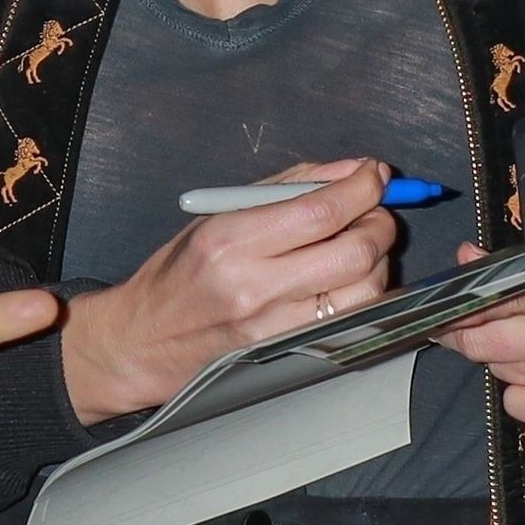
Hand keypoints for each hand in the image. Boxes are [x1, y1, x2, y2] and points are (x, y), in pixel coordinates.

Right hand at [62, 158, 394, 423]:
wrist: (143, 340)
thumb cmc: (180, 270)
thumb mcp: (220, 211)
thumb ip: (289, 185)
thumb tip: (350, 169)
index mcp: (231, 240)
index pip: (319, 211)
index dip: (361, 188)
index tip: (375, 174)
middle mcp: (253, 287)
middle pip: (352, 253)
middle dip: (380, 223)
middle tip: (376, 210)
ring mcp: (274, 329)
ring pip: (363, 293)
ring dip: (378, 261)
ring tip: (361, 244)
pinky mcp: (288, 355)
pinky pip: (351, 322)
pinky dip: (364, 294)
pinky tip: (349, 279)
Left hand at [437, 242, 524, 440]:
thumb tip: (466, 257)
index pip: (502, 295)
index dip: (465, 302)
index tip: (443, 305)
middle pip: (490, 342)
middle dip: (468, 334)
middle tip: (462, 327)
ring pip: (502, 372)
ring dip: (504, 360)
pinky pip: (518, 406)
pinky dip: (523, 392)